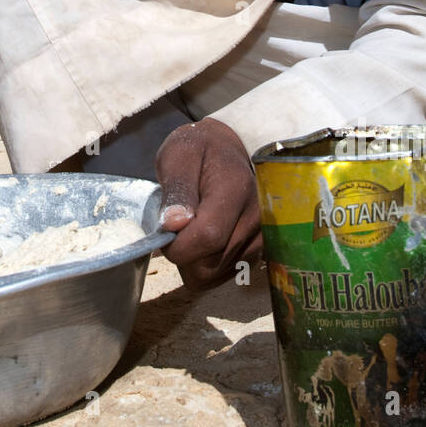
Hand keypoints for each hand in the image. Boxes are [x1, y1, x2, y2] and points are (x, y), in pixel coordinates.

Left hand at [155, 118, 260, 290]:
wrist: (225, 150)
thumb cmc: (198, 150)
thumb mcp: (178, 156)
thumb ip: (177, 189)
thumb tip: (174, 224)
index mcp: (236, 189)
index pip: (208, 237)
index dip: (178, 244)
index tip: (165, 229)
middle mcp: (257, 217)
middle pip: (210, 263)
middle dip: (183, 253)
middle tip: (177, 225)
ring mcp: (260, 237)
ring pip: (213, 275)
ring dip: (193, 260)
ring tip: (191, 228)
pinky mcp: (257, 251)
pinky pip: (221, 276)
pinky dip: (204, 265)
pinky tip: (202, 240)